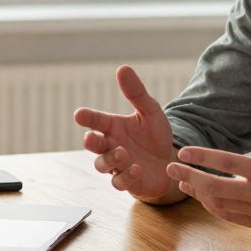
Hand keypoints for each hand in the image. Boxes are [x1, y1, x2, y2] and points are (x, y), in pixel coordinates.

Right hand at [75, 66, 180, 201]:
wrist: (171, 161)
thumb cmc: (156, 136)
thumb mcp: (150, 111)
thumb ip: (136, 93)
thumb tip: (123, 68)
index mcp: (113, 127)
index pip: (96, 120)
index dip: (87, 117)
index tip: (79, 114)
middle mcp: (111, 146)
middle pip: (93, 145)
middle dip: (90, 142)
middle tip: (91, 138)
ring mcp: (118, 165)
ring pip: (102, 165)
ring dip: (110, 160)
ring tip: (123, 154)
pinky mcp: (128, 181)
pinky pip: (119, 182)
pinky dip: (125, 176)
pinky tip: (136, 169)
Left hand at [165, 84, 250, 232]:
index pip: (228, 163)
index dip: (202, 157)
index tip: (183, 152)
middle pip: (215, 187)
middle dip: (189, 177)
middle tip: (170, 169)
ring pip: (219, 205)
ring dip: (198, 193)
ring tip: (182, 182)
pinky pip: (229, 216)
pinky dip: (212, 207)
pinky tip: (203, 197)